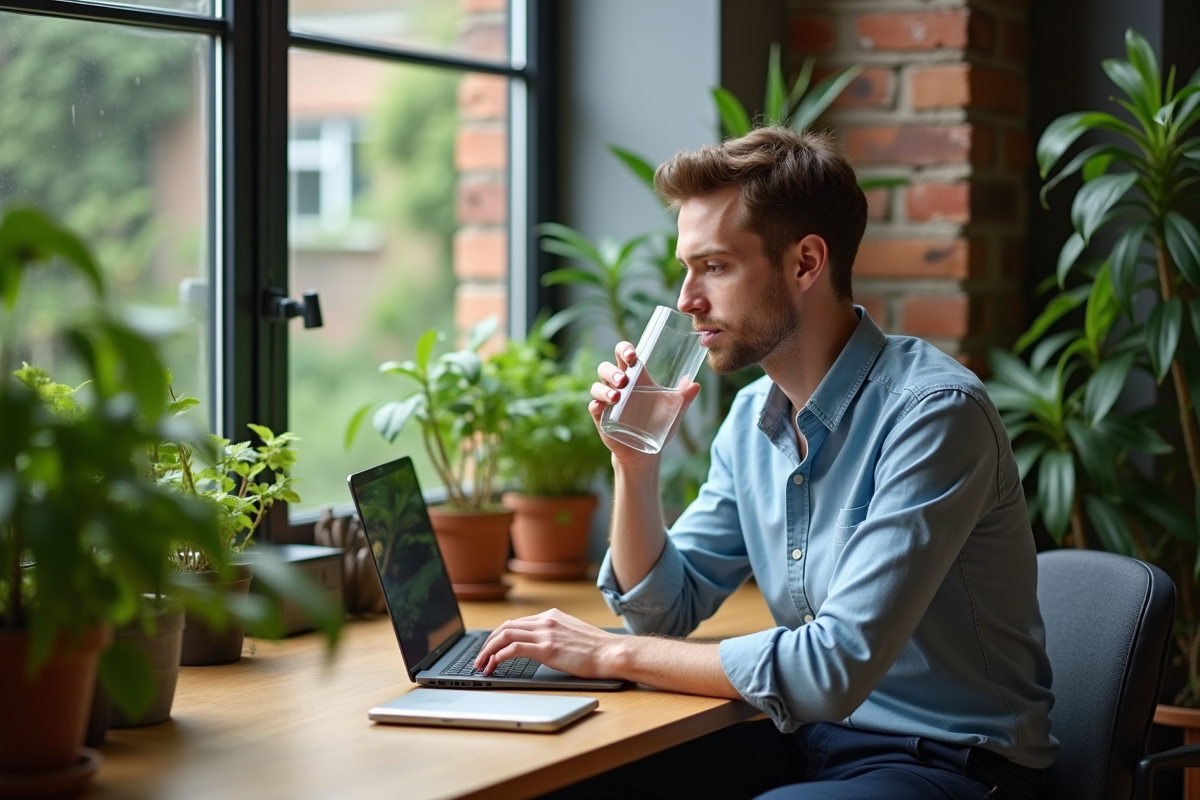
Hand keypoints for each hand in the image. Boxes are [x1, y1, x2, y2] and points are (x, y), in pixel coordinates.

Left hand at [473, 608, 622, 679]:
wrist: (611, 653)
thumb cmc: (597, 649)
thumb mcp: (573, 634)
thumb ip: (556, 635)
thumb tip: (542, 646)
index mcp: (552, 616)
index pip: (517, 623)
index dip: (499, 637)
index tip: (491, 649)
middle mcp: (546, 620)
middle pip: (506, 627)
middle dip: (488, 643)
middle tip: (480, 658)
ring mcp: (546, 633)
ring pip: (505, 635)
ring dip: (488, 650)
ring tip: (481, 665)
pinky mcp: (547, 648)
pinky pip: (513, 649)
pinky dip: (498, 656)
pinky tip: (493, 666)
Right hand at [589, 341, 700, 464]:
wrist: (646, 451)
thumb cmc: (658, 424)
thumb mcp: (674, 410)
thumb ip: (684, 398)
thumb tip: (695, 385)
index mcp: (635, 378)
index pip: (624, 355)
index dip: (625, 350)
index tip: (632, 354)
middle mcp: (619, 386)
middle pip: (606, 368)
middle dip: (612, 371)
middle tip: (624, 380)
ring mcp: (608, 401)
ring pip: (597, 386)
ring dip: (605, 388)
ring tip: (617, 397)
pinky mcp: (601, 417)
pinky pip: (593, 406)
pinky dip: (596, 404)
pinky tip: (601, 407)